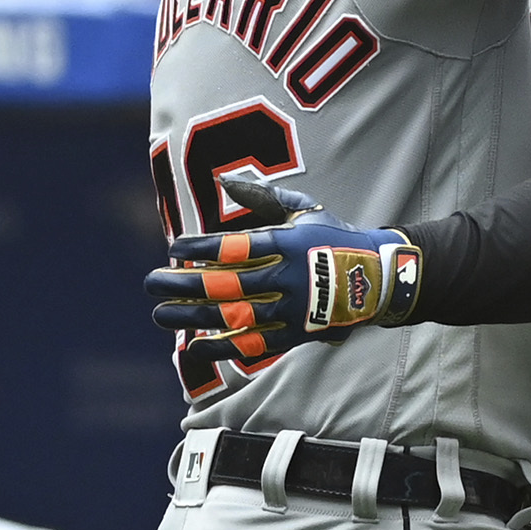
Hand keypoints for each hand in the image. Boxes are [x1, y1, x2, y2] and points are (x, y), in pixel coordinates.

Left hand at [148, 208, 425, 368]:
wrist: (379, 279)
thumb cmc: (335, 238)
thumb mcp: (304, 211)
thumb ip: (264, 197)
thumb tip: (224, 181)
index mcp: (288, 243)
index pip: (236, 247)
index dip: (201, 248)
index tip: (173, 248)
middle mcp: (288, 277)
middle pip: (226, 284)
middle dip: (184, 284)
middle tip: (151, 283)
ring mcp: (292, 310)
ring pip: (234, 316)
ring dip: (193, 316)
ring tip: (160, 314)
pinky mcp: (297, 335)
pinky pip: (254, 345)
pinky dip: (223, 348)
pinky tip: (193, 347)